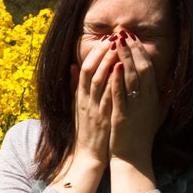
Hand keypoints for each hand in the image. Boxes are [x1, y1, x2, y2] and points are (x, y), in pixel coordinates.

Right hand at [71, 35, 119, 167]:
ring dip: (108, 61)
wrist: (87, 156)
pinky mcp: (103, 117)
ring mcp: (94, 108)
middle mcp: (85, 100)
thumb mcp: (77, 107)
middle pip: (91, 70)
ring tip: (117, 46)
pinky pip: (108, 95)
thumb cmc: (86, 131)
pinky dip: (113, 81)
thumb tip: (72, 66)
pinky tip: (120, 68)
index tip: (105, 39)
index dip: (94, 53)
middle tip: (113, 36)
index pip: (85, 69)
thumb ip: (75, 87)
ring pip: (98, 80)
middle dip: (102, 52)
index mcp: (80, 97)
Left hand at [108, 31, 162, 169]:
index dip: (141, 51)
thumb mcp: (159, 113)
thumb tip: (172, 77)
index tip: (133, 37)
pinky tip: (114, 66)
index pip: (150, 68)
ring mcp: (135, 108)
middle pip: (142, 68)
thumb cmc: (143, 134)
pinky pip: (120, 95)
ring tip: (116, 41)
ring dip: (124, 58)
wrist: (133, 157)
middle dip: (132, 49)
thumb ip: (166, 95)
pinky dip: (118, 79)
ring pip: (131, 78)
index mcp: (153, 98)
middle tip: (124, 32)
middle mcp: (146, 100)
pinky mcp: (122, 116)